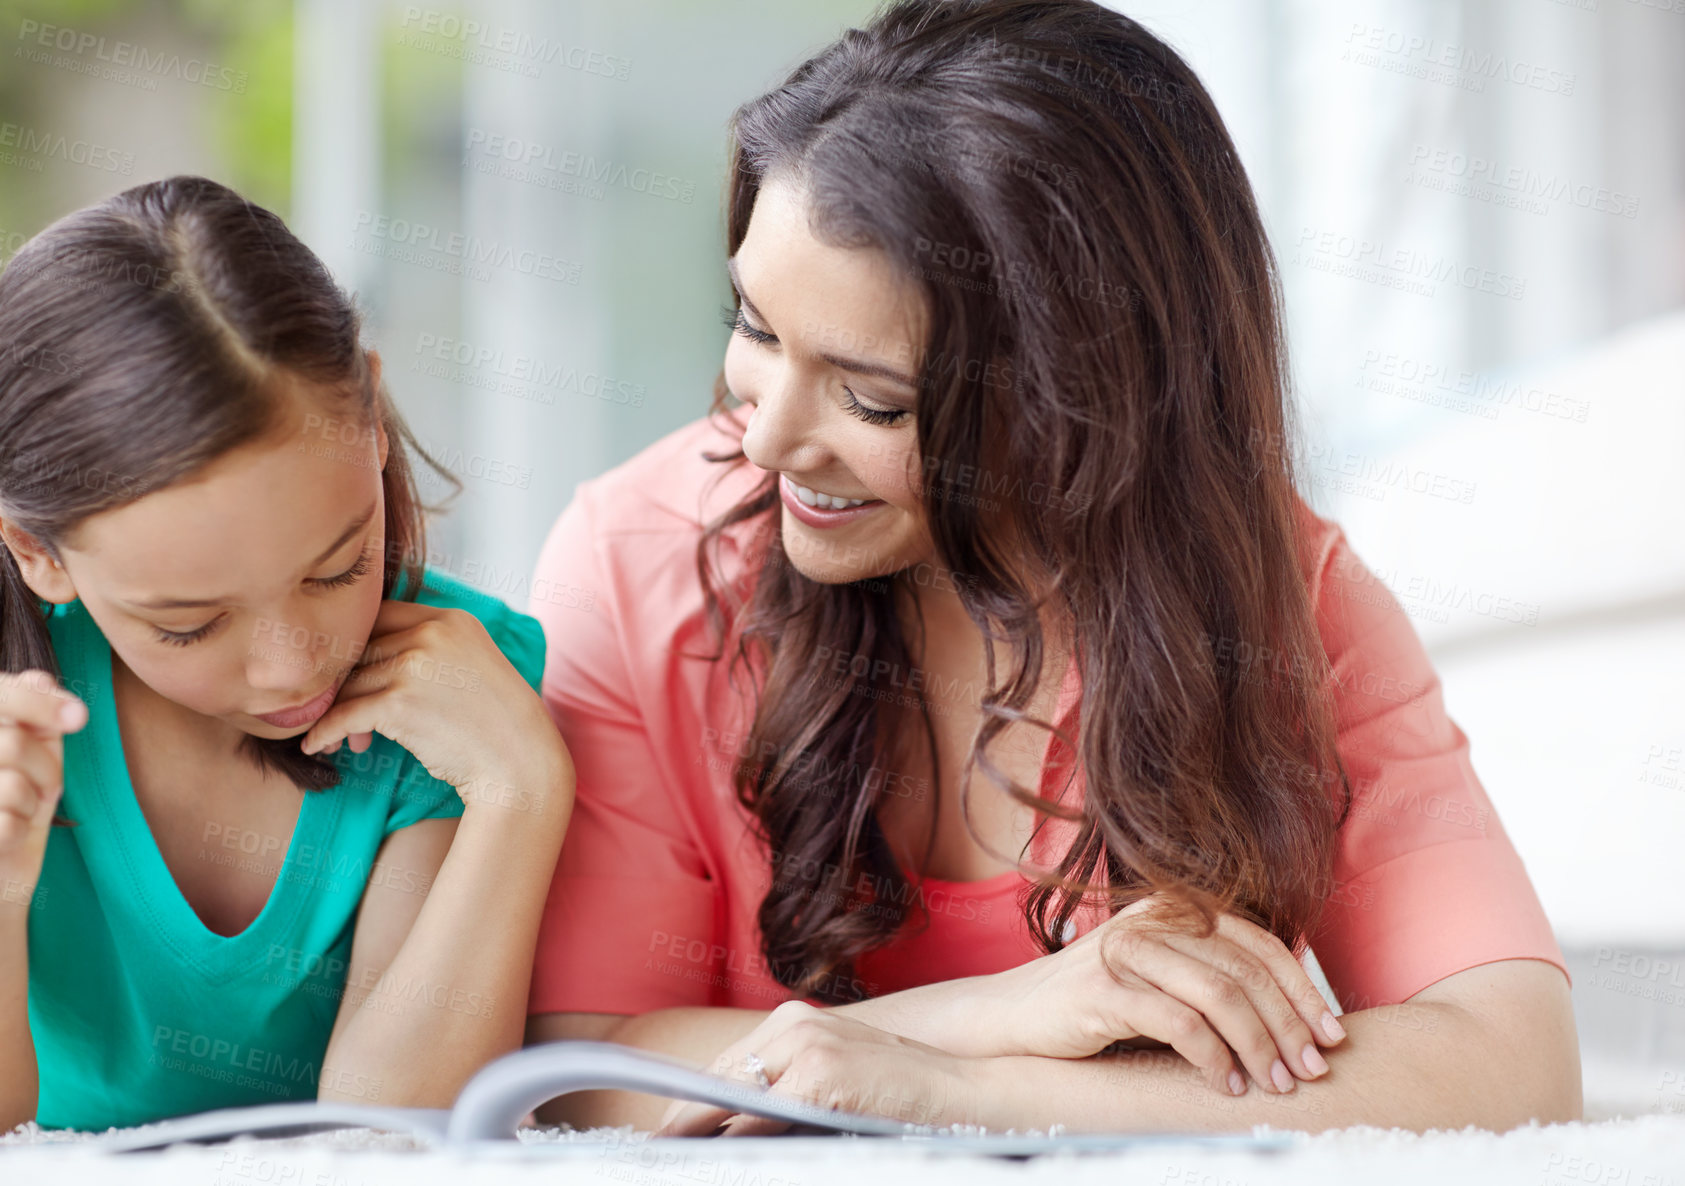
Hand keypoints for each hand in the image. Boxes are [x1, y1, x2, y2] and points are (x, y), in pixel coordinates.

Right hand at [0, 669, 85, 873]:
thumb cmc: (15, 804)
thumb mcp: (34, 755)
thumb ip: (35, 715)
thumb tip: (38, 675)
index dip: (38, 702)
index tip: (80, 717)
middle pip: (15, 743)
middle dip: (45, 768)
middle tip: (45, 788)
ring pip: (11, 784)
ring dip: (32, 802)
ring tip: (22, 810)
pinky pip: (7, 824)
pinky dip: (19, 832)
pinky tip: (7, 836)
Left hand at [298, 601, 571, 817]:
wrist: (521, 764)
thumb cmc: (496, 724)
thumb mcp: (472, 665)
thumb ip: (431, 648)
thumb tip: (367, 658)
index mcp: (451, 618)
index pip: (382, 614)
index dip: (360, 644)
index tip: (351, 673)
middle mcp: (432, 633)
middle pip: (361, 649)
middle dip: (345, 683)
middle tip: (341, 711)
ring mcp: (415, 665)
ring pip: (349, 683)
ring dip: (337, 712)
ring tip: (342, 741)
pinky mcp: (399, 703)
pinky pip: (343, 713)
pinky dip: (324, 731)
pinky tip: (317, 745)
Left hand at [655, 1002, 973, 1136]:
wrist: (965, 1091)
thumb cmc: (899, 1095)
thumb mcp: (833, 1083)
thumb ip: (784, 1094)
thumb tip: (727, 1131)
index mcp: (792, 1021)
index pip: (723, 1068)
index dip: (686, 1107)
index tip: (659, 1138)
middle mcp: (793, 1024)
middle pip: (715, 1081)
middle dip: (683, 1124)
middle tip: (654, 1152)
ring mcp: (806, 1046)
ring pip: (731, 1099)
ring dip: (701, 1135)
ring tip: (676, 1158)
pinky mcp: (820, 1076)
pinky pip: (761, 1119)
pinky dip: (738, 1144)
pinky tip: (720, 1161)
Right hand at [964, 896, 1345, 1095]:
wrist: (1016, 1016)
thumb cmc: (1100, 1003)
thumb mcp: (1163, 978)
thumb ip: (1212, 977)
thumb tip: (1295, 1018)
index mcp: (1175, 908)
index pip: (1259, 943)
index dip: (1303, 990)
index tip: (1331, 1036)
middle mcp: (1153, 919)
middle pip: (1246, 970)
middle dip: (1289, 1025)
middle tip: (1311, 1070)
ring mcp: (1127, 951)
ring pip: (1219, 994)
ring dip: (1258, 1045)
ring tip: (1276, 1084)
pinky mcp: (1104, 989)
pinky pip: (1179, 1022)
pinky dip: (1214, 1057)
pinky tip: (1227, 1083)